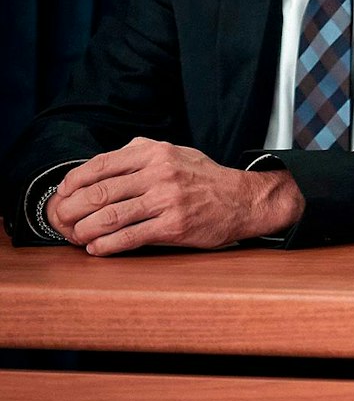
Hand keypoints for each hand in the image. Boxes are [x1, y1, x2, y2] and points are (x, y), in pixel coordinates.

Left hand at [48, 138, 305, 255]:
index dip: (75, 181)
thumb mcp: (176, 152)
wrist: (244, 200)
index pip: (101, 165)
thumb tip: (102, 163)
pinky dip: (107, 246)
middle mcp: (160, 174)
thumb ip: (141, 153)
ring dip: (85, 230)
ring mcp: (167, 201)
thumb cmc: (205, 178)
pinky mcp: (174, 226)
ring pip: (110, 217)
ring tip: (76, 236)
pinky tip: (97, 248)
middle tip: (62, 219)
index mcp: (156, 153)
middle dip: (72, 209)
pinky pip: (130, 237)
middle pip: (100, 192)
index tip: (64, 193)